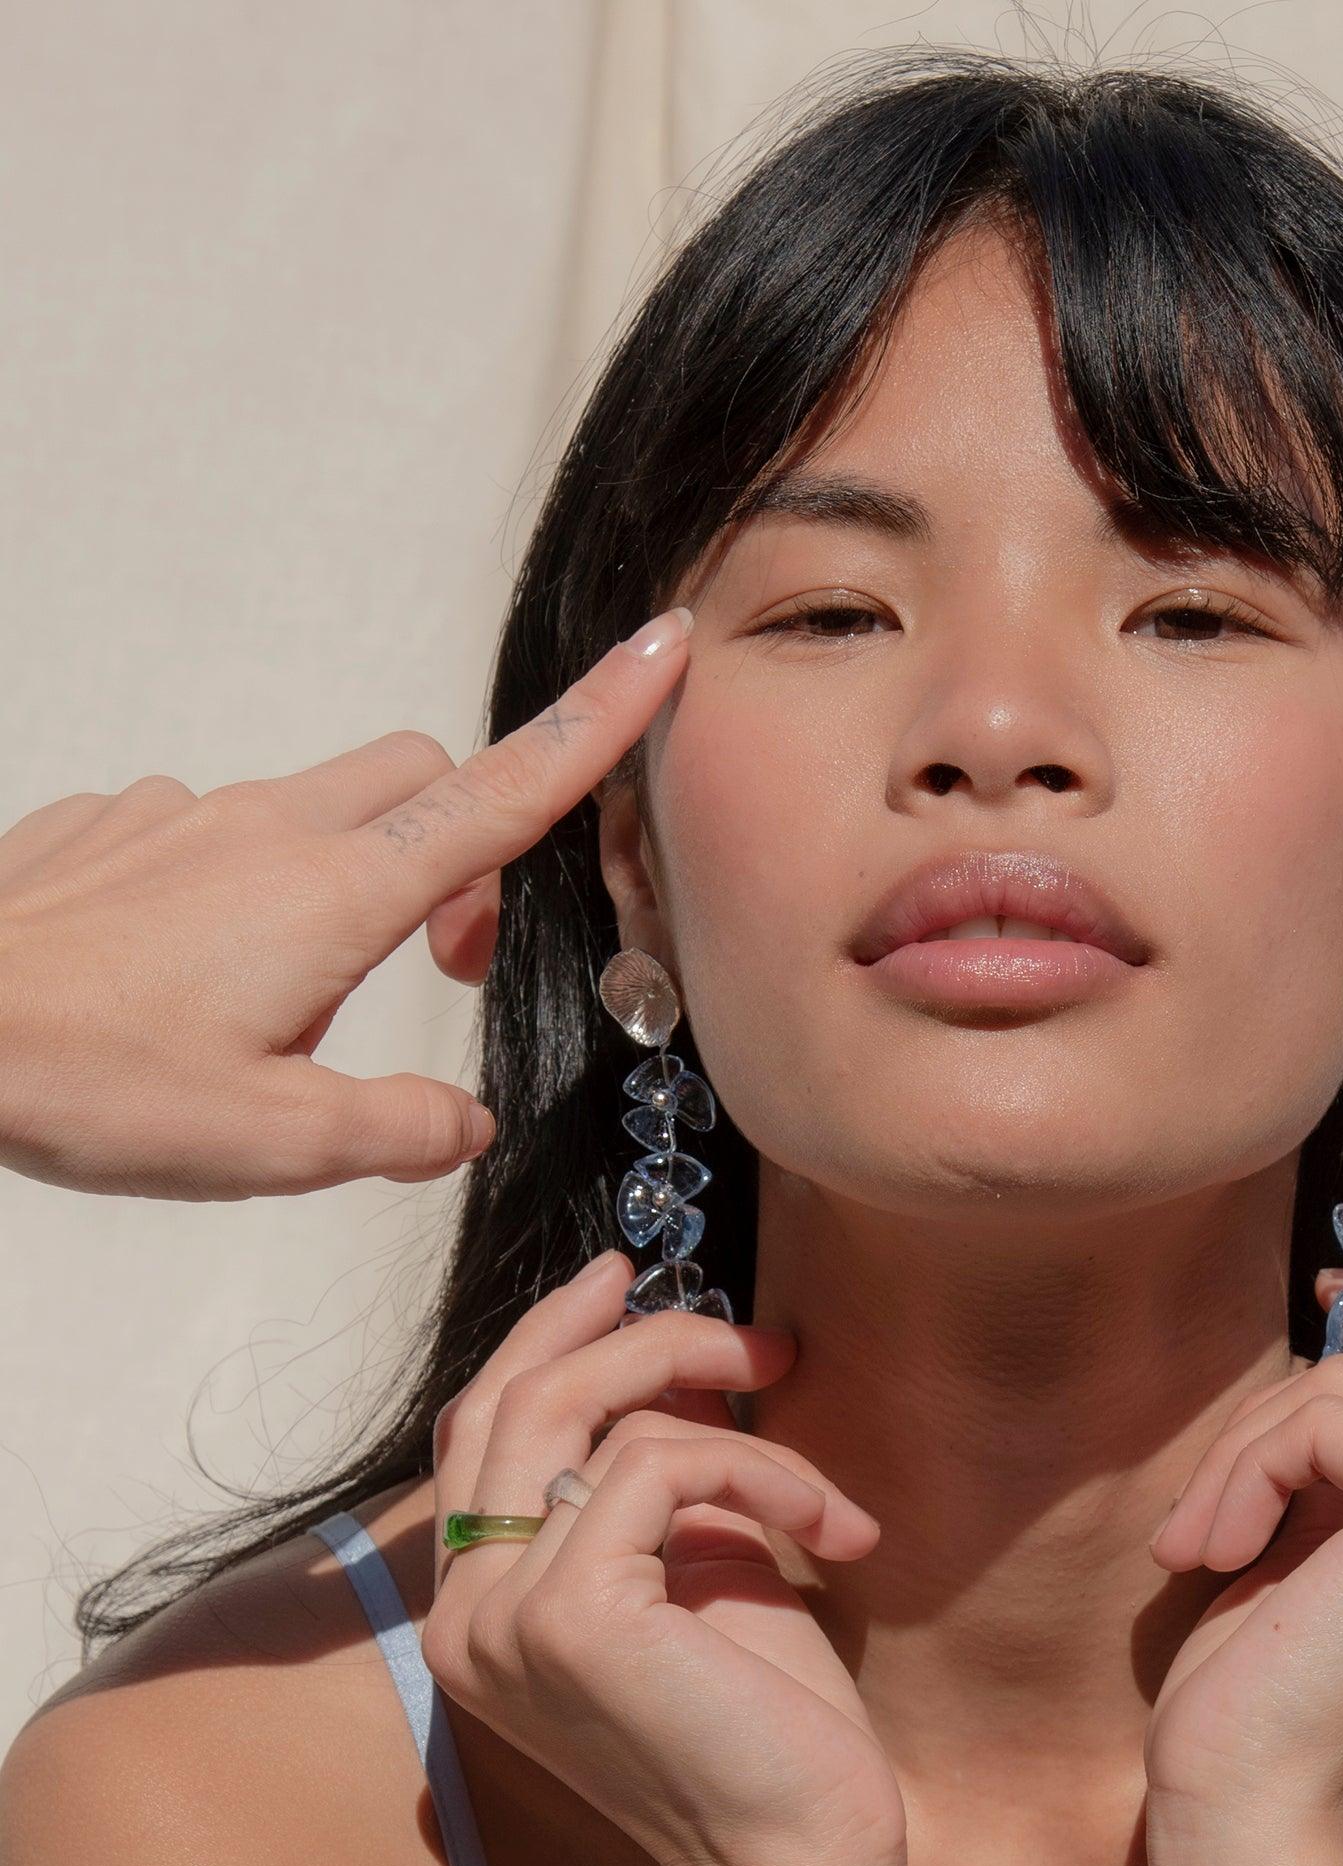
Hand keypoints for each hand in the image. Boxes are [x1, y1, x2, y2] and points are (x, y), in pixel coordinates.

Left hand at [0, 609, 689, 1199]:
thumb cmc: (89, 1078)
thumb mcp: (274, 1144)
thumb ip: (397, 1131)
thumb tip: (465, 1123)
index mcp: (337, 896)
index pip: (501, 793)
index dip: (595, 724)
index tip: (662, 653)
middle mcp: (269, 830)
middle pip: (421, 778)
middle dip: (466, 843)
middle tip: (443, 962)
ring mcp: (182, 816)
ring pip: (317, 811)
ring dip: (346, 885)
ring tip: (283, 1008)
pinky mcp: (110, 826)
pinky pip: (210, 833)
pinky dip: (236, 891)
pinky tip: (179, 978)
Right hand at [419, 1249, 908, 1865]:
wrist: (806, 1858)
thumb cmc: (768, 1731)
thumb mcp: (703, 1568)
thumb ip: (658, 1473)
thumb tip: (672, 1354)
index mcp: (475, 1617)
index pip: (479, 1437)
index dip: (544, 1342)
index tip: (622, 1280)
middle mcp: (460, 1621)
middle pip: (517, 1404)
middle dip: (636, 1338)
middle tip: (749, 1332)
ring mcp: (499, 1621)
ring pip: (590, 1419)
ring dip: (734, 1421)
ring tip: (824, 1486)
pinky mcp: (568, 1617)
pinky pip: (661, 1466)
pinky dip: (760, 1473)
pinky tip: (834, 1529)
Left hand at [1142, 1270, 1342, 1865]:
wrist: (1254, 1814)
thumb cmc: (1274, 1696)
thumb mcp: (1335, 1536)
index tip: (1340, 1298)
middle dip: (1288, 1407)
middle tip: (1215, 1506)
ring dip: (1248, 1449)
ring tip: (1203, 1544)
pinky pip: (1325, 1415)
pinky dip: (1245, 1469)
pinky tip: (1208, 1554)